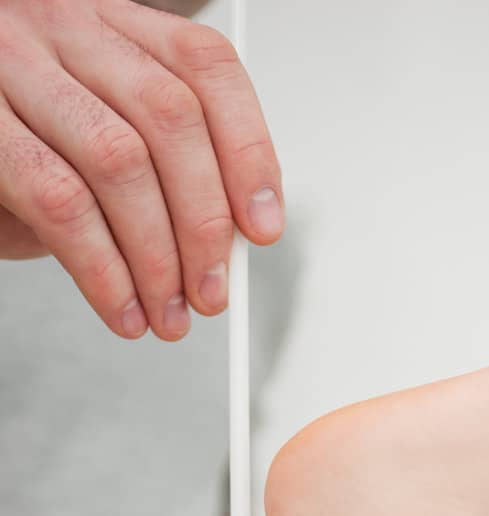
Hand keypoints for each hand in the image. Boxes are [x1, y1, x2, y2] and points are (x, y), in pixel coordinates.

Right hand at [0, 0, 283, 339]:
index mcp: (110, 23)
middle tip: (212, 291)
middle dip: (204, 223)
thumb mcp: (97, 139)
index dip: (248, 149)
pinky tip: (122, 307)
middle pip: (170, 116)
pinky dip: (102, 270)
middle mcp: (64, 25)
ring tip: (167, 313)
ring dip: (156, 257)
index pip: (204, 65)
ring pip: (119, 160)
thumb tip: (223, 246)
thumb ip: (161, 174)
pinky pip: (59, 200)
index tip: (263, 226)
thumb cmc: (22, 144)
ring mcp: (13, 63)